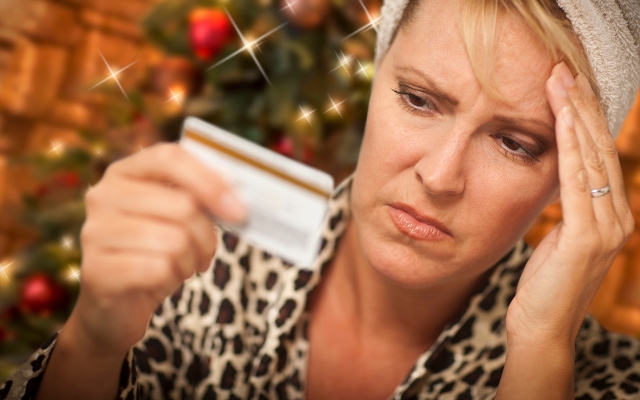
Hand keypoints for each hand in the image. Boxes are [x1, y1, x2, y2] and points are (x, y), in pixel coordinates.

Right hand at [67, 143, 245, 356]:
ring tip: (182, 265)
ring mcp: (95, 232)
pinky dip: (173, 277)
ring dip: (191, 259)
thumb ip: (200, 198)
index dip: (210, 180)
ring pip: (175, 240)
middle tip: (207, 251)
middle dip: (207, 235)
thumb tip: (238, 201)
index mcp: (125, 172)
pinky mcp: (96, 269)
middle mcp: (103, 195)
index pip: (170, 157)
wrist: (117, 303)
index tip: (238, 209)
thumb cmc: (155, 252)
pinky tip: (163, 279)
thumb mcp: (176, 218)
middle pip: (182, 205)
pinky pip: (160, 268)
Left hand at [505, 62, 634, 346]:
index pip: (598, 157)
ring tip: (562, 82)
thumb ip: (567, 208)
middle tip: (564, 71)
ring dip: (577, 117)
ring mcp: (608, 228)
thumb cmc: (544, 285)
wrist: (541, 329)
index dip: (585, 120)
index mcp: (610, 215)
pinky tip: (562, 120)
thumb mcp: (558, 238)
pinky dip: (571, 147)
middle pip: (600, 150)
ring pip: (592, 159)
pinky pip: (578, 182)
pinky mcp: (589, 238)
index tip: (567, 87)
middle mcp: (617, 217)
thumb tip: (557, 174)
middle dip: (583, 107)